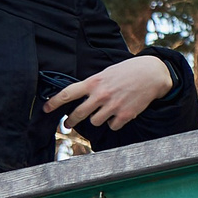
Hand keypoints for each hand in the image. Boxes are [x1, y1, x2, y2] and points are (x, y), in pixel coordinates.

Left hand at [46, 54, 176, 131]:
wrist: (152, 73)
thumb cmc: (128, 71)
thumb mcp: (107, 73)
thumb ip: (93, 85)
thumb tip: (80, 97)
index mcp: (94, 82)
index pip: (67, 93)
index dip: (53, 103)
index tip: (45, 109)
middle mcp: (101, 95)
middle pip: (78, 114)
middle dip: (70, 121)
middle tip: (68, 124)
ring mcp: (112, 106)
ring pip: (95, 122)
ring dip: (97, 119)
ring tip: (104, 112)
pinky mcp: (124, 115)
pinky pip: (112, 126)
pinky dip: (113, 122)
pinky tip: (119, 114)